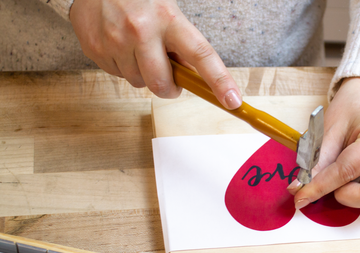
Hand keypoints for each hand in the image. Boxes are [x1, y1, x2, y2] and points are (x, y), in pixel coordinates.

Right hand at [69, 0, 241, 108]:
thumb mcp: (168, 13)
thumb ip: (182, 44)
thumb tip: (194, 76)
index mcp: (169, 18)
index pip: (201, 55)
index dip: (219, 81)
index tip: (233, 100)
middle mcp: (142, 30)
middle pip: (162, 84)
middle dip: (168, 87)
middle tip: (166, 73)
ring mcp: (115, 40)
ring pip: (138, 83)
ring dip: (142, 73)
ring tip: (136, 47)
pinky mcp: (95, 48)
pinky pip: (116, 75)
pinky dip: (121, 66)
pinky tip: (119, 45)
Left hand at [288, 77, 359, 210]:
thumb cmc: (351, 109)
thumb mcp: (329, 130)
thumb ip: (316, 163)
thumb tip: (299, 188)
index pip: (347, 172)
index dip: (320, 187)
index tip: (300, 197)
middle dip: (344, 195)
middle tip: (331, 181)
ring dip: (359, 198)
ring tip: (350, 178)